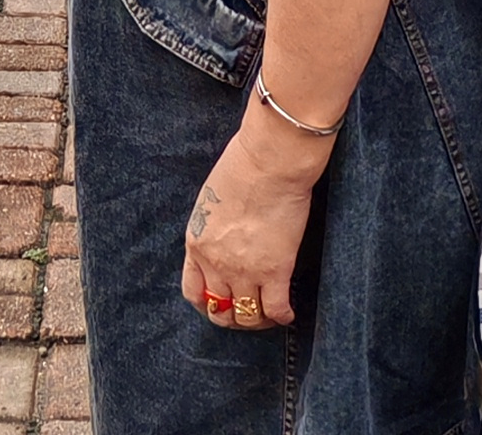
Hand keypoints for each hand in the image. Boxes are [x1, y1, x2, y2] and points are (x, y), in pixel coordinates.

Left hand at [178, 116, 323, 330]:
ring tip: (268, 314)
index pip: (193, 290)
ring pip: (247, 316)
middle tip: (245, 312)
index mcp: (197, 243)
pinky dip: (283, 316)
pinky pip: (276, 310)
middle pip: (220, 309)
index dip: (206, 303)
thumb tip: (224, 239)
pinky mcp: (276, 271)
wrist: (269, 162)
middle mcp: (216, 262)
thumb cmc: (242, 167)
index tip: (219, 302)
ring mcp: (245, 270)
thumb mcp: (211, 200)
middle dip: (232, 316)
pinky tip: (288, 313)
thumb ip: (213, 227)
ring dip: (258, 320)